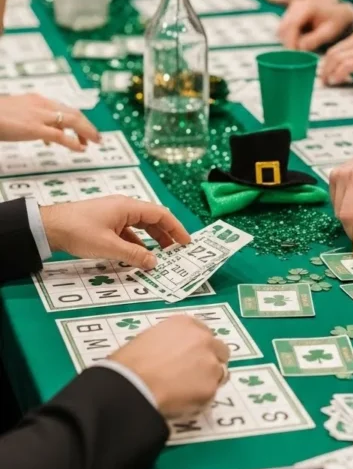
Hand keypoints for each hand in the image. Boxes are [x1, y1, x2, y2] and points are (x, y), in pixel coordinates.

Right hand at [0, 94, 98, 149]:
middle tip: (96, 137)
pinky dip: (74, 142)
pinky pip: (61, 136)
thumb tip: (44, 135)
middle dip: (87, 125)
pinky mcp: (34, 128)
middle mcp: (42, 105)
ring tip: (94, 142)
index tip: (82, 130)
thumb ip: (31, 122)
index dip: (77, 120)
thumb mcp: (17, 115)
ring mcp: (39, 116)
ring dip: (87, 131)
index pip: (64, 108)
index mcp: (37, 100)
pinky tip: (81, 149)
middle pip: (73, 113)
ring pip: (73, 121)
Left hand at [40, 196, 190, 270]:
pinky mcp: (105, 222)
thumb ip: (134, 254)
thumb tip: (154, 262)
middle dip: (166, 235)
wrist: (49, 226)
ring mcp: (114, 214)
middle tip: (177, 251)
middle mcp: (123, 207)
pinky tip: (137, 255)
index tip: (186, 242)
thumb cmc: (77, 230)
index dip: (176, 228)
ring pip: (140, 226)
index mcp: (127, 206)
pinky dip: (136, 242)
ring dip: (151, 239)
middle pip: (152, 219)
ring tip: (160, 255)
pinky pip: (127, 231)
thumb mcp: (109, 247)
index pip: (160, 214)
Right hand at [110, 314, 228, 417]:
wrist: (131, 385)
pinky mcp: (211, 388)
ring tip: (188, 391)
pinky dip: (201, 398)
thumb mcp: (150, 338)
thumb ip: (170, 342)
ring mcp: (210, 364)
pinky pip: (211, 394)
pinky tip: (184, 402)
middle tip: (193, 374)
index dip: (199, 347)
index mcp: (186, 324)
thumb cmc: (129, 362)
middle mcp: (204, 340)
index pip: (204, 333)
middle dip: (210, 361)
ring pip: (220, 372)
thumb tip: (174, 354)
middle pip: (220, 350)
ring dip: (208, 379)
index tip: (190, 357)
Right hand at [277, 0, 352, 50]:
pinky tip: (300, 42)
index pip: (291, 25)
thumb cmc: (336, 22)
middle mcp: (296, 5)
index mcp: (307, 7)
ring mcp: (292, 9)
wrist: (338, 13)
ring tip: (300, 49)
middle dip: (288, 43)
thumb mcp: (328, 33)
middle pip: (283, 27)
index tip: (294, 54)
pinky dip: (289, 38)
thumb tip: (299, 48)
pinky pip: (284, 29)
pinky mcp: (290, 14)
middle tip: (297, 55)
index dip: (290, 41)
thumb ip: (314, 40)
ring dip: (288, 41)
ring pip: (282, 29)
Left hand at [320, 30, 352, 84]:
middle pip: (332, 53)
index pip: (335, 48)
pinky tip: (337, 81)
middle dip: (324, 68)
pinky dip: (338, 74)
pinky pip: (346, 65)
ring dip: (328, 73)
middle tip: (323, 81)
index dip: (326, 63)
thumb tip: (348, 70)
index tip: (325, 74)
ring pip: (336, 59)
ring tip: (328, 83)